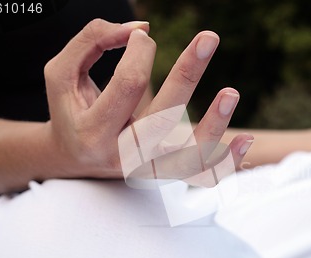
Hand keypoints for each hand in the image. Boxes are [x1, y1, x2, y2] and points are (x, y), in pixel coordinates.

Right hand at [43, 19, 251, 182]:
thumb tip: (143, 30)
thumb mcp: (62, 73)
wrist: (73, 159)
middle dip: (187, 74)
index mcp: (94, 131)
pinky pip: (200, 174)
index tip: (142, 36)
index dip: (140, 52)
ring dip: (213, 126)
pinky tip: (247, 139)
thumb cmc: (71, 110)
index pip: (127, 85)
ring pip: (187, 157)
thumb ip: (92, 41)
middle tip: (209, 37)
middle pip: (161, 118)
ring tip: (231, 92)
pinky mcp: (166, 173)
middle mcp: (122, 156)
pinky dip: (226, 162)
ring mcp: (148, 169)